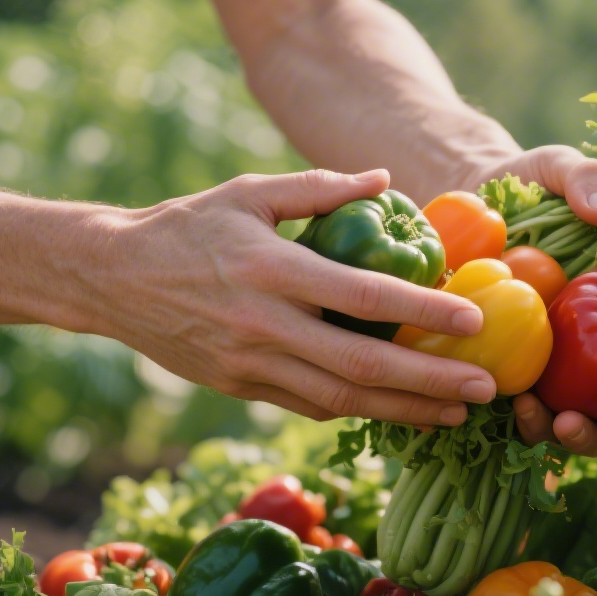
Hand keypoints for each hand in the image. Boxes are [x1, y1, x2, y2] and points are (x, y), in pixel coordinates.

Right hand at [92, 169, 497, 425]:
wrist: (110, 278)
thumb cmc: (187, 225)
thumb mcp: (248, 192)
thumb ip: (319, 188)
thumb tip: (385, 182)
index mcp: (272, 268)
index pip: (363, 295)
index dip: (423, 311)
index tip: (473, 320)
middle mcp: (264, 324)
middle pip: (362, 363)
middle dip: (430, 381)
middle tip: (486, 389)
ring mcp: (250, 364)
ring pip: (341, 397)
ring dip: (404, 410)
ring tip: (457, 413)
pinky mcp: (240, 387)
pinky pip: (310, 405)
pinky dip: (359, 409)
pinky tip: (399, 409)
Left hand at [461, 146, 596, 454]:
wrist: (465, 206)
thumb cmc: (526, 186)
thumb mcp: (556, 170)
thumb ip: (584, 179)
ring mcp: (561, 375)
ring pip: (585, 427)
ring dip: (583, 437)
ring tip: (561, 422)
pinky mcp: (518, 383)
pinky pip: (532, 418)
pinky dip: (532, 425)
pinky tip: (519, 407)